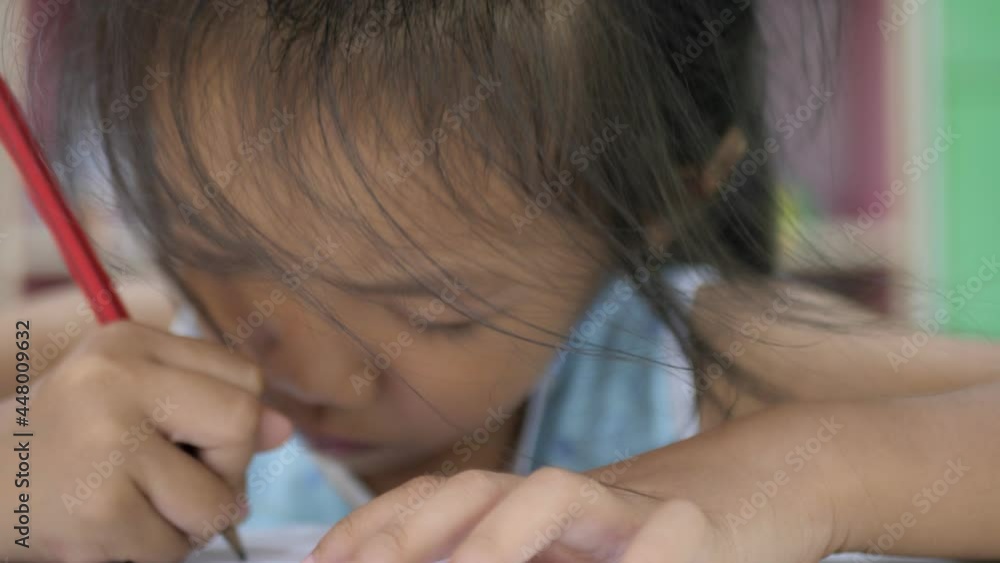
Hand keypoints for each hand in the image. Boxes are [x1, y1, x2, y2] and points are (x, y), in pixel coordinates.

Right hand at [2, 322, 292, 561]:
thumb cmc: (69, 444)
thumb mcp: (134, 402)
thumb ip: (211, 406)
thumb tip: (283, 429)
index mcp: (130, 343)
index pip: (245, 378)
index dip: (236, 423)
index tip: (197, 442)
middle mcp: (117, 379)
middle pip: (241, 424)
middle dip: (225, 472)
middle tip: (173, 484)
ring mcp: (107, 443)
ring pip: (216, 501)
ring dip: (189, 524)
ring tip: (140, 510)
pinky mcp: (98, 509)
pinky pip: (173, 548)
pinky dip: (154, 553)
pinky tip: (113, 533)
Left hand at [307, 466, 724, 562]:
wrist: (745, 501)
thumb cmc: (630, 550)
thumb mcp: (558, 557)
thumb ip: (499, 553)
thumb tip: (415, 561)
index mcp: (520, 508)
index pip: (434, 499)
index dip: (376, 525)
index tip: (326, 562)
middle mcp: (561, 497)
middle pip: (474, 490)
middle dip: (408, 532)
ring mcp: (622, 504)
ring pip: (549, 493)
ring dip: (495, 539)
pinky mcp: (691, 524)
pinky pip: (659, 537)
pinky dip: (636, 558)